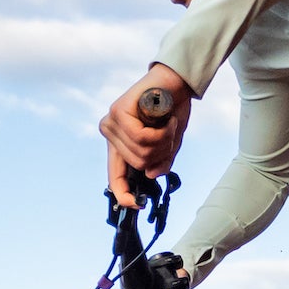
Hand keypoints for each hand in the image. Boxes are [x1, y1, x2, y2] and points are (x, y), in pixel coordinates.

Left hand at [100, 66, 192, 207]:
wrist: (177, 83)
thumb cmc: (171, 111)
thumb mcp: (169, 145)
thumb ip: (159, 162)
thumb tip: (150, 174)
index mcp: (119, 144)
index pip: (115, 176)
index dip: (123, 193)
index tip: (136, 205)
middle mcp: (111, 133)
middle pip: (138, 165)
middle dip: (161, 153)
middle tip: (170, 134)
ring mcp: (112, 122)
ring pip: (141, 153)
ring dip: (164, 141)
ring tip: (169, 124)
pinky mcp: (118, 113)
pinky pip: (142, 138)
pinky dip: (161, 132)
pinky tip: (165, 119)